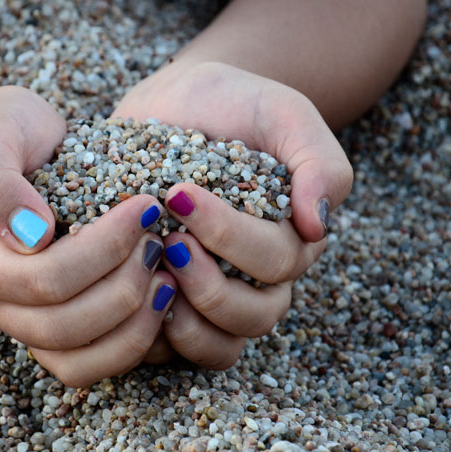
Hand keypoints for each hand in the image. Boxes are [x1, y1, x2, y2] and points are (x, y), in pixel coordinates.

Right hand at [0, 86, 176, 385]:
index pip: (46, 279)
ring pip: (79, 361)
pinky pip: (91, 363)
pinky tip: (162, 302)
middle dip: (126, 286)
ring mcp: (24, 324)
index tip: (145, 206)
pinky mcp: (55, 330)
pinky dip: (132, 343)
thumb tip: (32, 236)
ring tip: (169, 277)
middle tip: (161, 241)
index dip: (106, 249)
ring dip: (134, 325)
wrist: (0, 147)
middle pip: (66, 326)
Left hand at [113, 61, 352, 367]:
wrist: (184, 101)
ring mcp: (217, 293)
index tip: (181, 195)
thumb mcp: (284, 115)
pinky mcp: (174, 302)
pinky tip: (132, 296)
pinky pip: (175, 349)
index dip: (229, 236)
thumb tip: (317, 225)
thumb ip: (318, 163)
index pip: (276, 262)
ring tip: (152, 277)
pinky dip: (155, 336)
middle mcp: (258, 277)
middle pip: (255, 316)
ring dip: (187, 324)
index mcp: (290, 238)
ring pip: (222, 345)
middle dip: (210, 286)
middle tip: (168, 242)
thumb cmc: (238, 105)